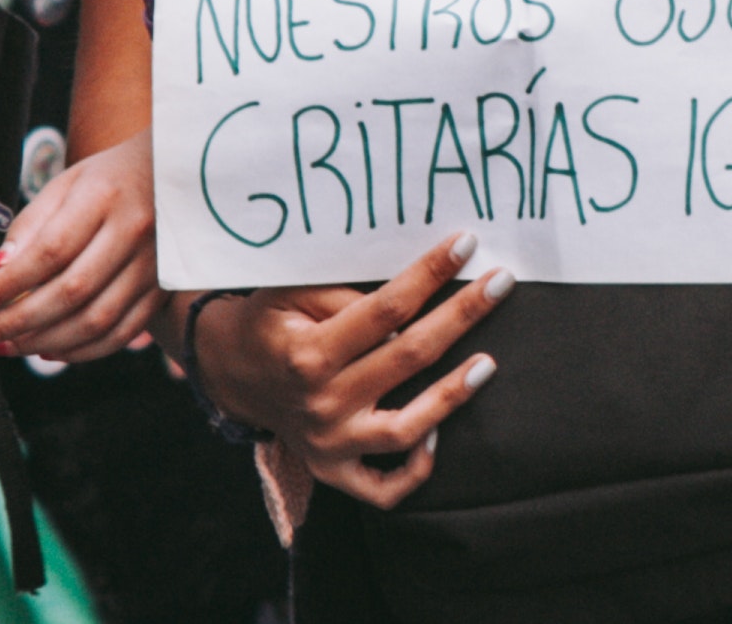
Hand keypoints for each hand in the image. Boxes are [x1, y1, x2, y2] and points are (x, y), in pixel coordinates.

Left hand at [0, 131, 160, 360]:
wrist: (171, 178)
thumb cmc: (106, 180)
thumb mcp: (65, 185)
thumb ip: (30, 225)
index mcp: (103, 197)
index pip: (51, 250)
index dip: (12, 282)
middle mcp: (133, 232)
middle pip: (72, 291)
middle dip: (20, 320)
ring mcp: (154, 265)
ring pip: (96, 320)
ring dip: (45, 342)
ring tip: (9, 346)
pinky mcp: (162, 291)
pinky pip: (120, 334)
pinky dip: (81, 351)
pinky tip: (48, 351)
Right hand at [188, 232, 512, 508]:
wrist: (230, 372)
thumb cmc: (269, 321)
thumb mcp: (289, 291)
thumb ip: (342, 293)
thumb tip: (406, 296)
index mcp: (308, 352)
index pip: (385, 308)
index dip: (429, 274)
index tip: (466, 244)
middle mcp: (321, 401)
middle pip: (408, 356)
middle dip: (461, 314)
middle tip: (501, 282)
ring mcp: (330, 443)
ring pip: (405, 427)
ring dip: (453, 395)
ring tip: (488, 362)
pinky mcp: (335, 471)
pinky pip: (384, 488)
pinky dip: (416, 470)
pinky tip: (441, 436)